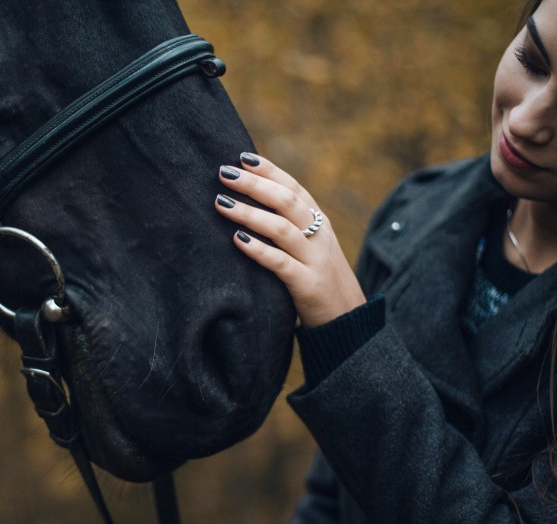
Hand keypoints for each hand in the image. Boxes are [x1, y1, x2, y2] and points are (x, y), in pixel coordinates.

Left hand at [214, 153, 365, 328]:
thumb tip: (250, 202)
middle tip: (223, 173)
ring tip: (221, 203)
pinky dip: (258, 250)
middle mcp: (318, 236)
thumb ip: (289, 225)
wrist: (347, 319)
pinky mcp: (307, 285)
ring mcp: (314, 260)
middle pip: (286, 201)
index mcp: (318, 222)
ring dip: (249, 213)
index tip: (241, 157)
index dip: (269, 171)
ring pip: (282, 228)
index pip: (293, 187)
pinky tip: (237, 240)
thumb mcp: (310, 246)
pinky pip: (281, 263)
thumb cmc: (318, 278)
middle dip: (253, 184)